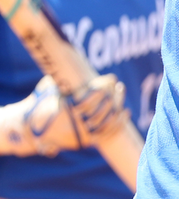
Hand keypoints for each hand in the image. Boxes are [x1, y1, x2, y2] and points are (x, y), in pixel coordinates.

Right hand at [0, 74, 127, 156]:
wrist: (32, 130)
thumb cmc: (41, 104)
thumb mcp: (47, 90)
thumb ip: (60, 78)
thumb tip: (68, 56)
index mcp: (64, 112)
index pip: (89, 98)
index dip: (102, 87)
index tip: (110, 78)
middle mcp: (73, 125)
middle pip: (100, 109)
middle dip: (111, 95)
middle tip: (116, 83)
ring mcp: (81, 135)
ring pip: (106, 121)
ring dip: (117, 105)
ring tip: (121, 91)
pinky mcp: (86, 142)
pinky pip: (107, 133)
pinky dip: (118, 123)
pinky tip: (126, 112)